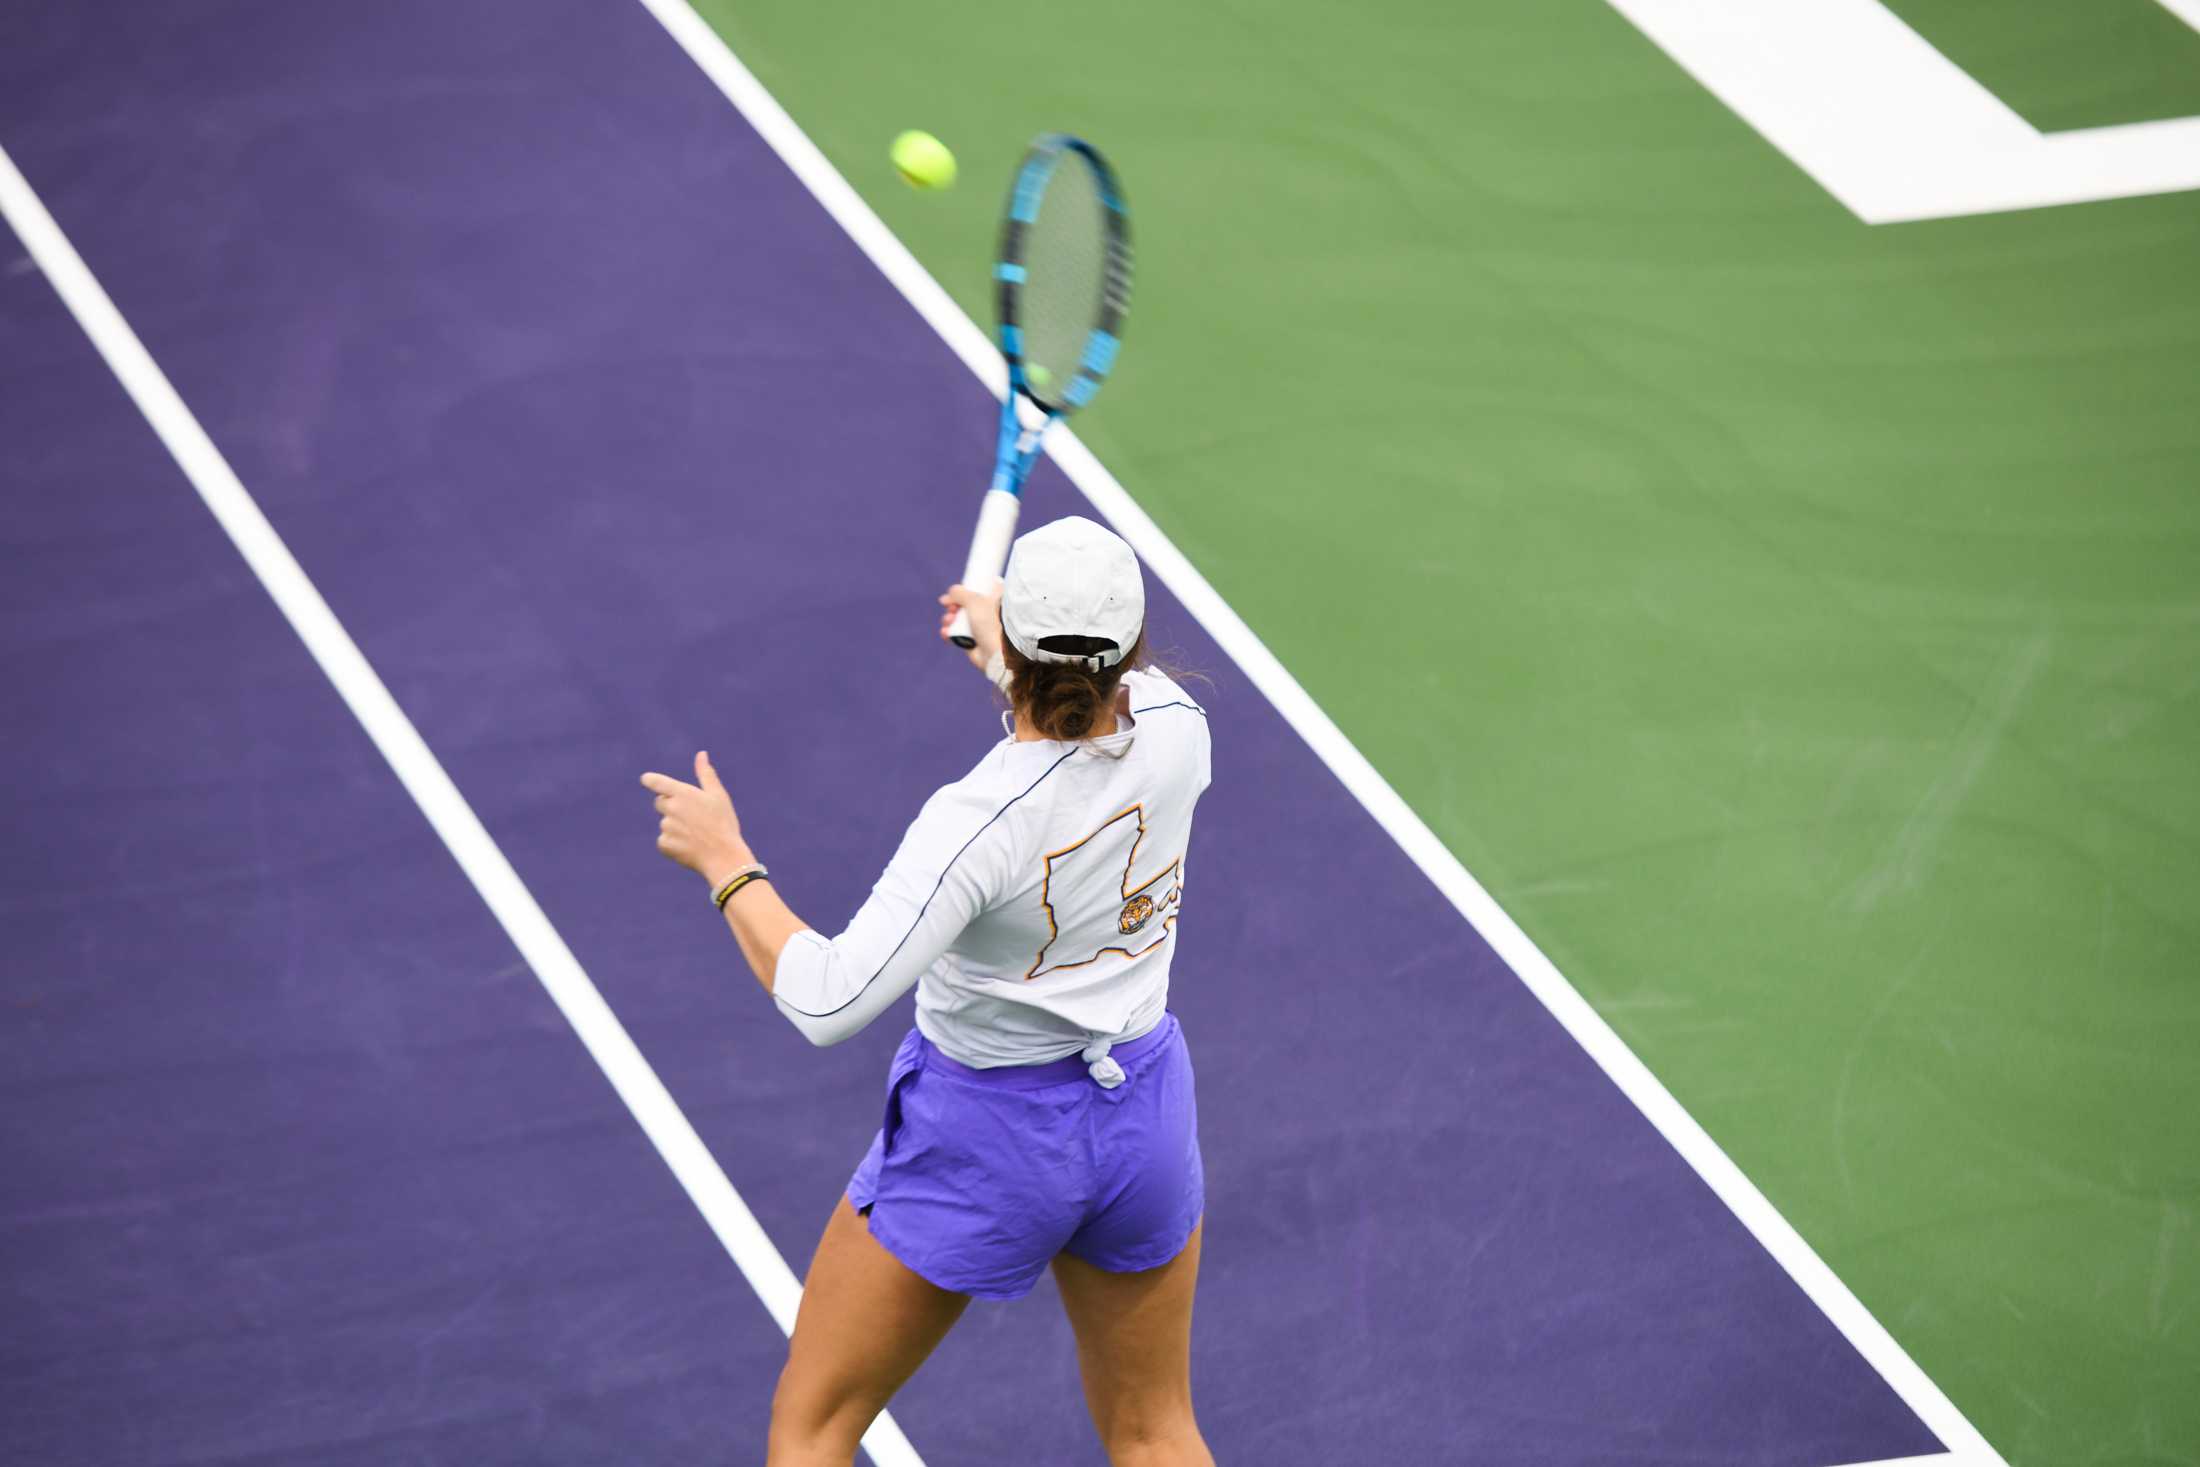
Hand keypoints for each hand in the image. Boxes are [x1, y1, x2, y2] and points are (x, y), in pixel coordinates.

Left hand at [640, 751, 747, 880]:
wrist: (724, 856)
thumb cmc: (724, 824)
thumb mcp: (718, 796)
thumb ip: (706, 774)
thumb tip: (701, 754)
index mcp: (683, 793)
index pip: (656, 782)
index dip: (650, 780)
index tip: (646, 779)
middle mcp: (671, 808)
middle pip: (660, 802)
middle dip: (671, 806)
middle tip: (692, 816)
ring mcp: (667, 827)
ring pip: (665, 823)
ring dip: (675, 827)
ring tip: (696, 835)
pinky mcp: (665, 844)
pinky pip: (664, 840)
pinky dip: (674, 843)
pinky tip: (690, 846)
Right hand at [938, 581, 1002, 673]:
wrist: (999, 650)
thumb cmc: (992, 622)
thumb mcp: (974, 600)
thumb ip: (959, 593)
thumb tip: (948, 595)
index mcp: (996, 598)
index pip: (980, 588)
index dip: (965, 589)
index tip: (955, 592)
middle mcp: (989, 612)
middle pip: (965, 604)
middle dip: (952, 606)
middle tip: (951, 608)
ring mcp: (981, 627)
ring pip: (959, 619)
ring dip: (948, 619)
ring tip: (948, 621)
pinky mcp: (973, 642)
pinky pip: (956, 635)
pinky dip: (949, 633)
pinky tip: (945, 633)